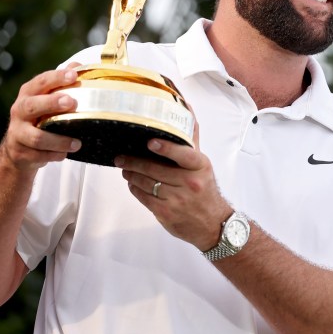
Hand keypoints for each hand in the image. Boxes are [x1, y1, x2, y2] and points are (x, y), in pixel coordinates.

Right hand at [0, 63, 82, 171]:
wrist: (17, 150)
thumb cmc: (39, 118)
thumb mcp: (46, 99)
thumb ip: (60, 84)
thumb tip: (79, 65)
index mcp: (28, 94)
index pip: (41, 82)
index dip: (56, 77)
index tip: (74, 75)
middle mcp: (19, 111)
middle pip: (32, 105)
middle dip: (51, 103)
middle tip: (72, 103)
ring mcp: (17, 133)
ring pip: (37, 137)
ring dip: (59, 140)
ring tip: (77, 143)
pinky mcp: (20, 152)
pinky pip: (39, 156)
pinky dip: (54, 155)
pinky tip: (65, 154)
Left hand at [116, 121, 231, 250]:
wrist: (212, 223)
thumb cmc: (204, 189)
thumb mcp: (202, 165)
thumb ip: (191, 140)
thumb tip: (187, 109)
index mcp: (200, 167)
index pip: (183, 154)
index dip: (166, 148)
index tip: (150, 142)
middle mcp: (190, 183)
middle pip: (156, 169)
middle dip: (134, 162)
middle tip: (121, 157)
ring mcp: (177, 199)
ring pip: (146, 183)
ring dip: (131, 174)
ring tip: (125, 168)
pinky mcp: (166, 213)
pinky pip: (144, 197)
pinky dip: (135, 189)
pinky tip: (132, 183)